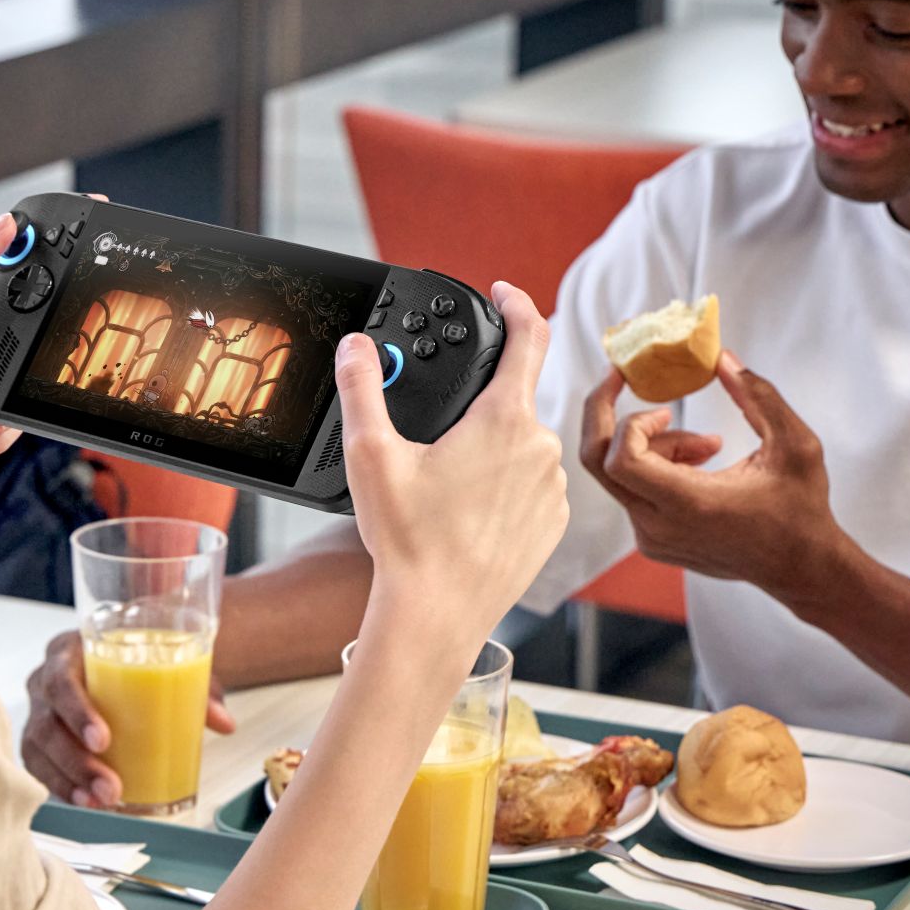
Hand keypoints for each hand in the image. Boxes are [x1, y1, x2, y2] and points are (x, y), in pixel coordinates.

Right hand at [21, 629, 235, 805]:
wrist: (118, 660)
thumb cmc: (135, 662)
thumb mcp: (165, 665)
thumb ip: (195, 688)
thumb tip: (225, 723)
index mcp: (70, 652)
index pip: (61, 679)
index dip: (77, 711)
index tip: (104, 740)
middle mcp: (44, 680)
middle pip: (46, 722)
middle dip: (76, 761)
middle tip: (111, 787)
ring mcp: (38, 711)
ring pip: (38, 749)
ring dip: (69, 780)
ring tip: (102, 801)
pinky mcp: (37, 739)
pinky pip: (38, 766)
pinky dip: (61, 786)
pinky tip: (84, 802)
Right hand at [339, 282, 568, 649]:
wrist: (437, 615)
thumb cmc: (409, 541)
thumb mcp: (371, 454)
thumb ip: (363, 388)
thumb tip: (357, 347)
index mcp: (503, 419)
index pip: (529, 336)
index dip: (516, 304)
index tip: (501, 294)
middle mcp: (540, 447)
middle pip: (512, 399)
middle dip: (476, 406)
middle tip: (432, 442)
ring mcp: (552, 487)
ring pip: (522, 445)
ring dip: (490, 450)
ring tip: (444, 489)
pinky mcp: (552, 522)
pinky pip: (531, 485)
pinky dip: (503, 487)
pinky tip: (466, 514)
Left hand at [579, 350, 851, 607]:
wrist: (801, 569)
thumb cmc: (802, 508)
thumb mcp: (796, 445)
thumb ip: (759, 397)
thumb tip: (722, 359)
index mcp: (689, 504)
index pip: (620, 458)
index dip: (628, 420)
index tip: (657, 400)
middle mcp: (658, 525)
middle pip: (597, 462)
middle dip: (604, 414)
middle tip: (622, 381)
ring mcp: (651, 538)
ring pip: (620, 473)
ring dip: (653, 444)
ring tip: (709, 445)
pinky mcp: (652, 542)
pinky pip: (633, 491)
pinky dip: (656, 466)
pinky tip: (701, 465)